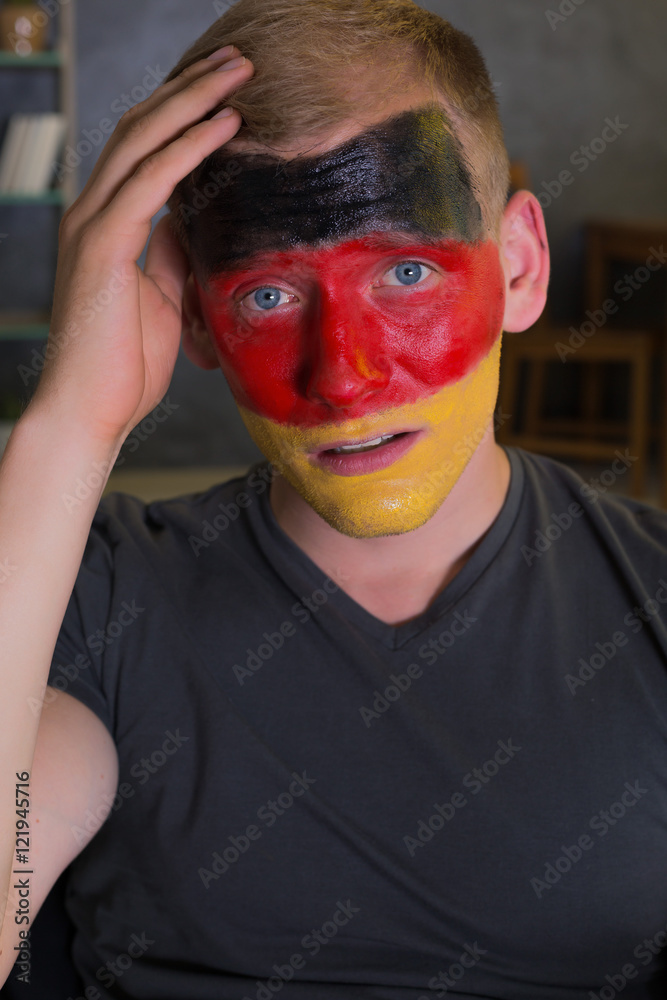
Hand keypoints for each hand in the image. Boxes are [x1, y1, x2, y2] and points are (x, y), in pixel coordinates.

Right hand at [32, 47, 253, 444]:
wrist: (92, 412)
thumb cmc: (126, 366)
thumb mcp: (163, 300)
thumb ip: (169, 257)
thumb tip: (187, 226)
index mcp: (107, 226)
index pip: (144, 150)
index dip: (183, 114)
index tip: (229, 92)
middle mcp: (93, 213)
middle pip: (142, 128)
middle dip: (191, 89)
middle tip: (239, 61)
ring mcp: (92, 225)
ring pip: (143, 139)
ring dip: (194, 100)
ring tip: (239, 73)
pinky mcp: (102, 245)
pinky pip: (149, 180)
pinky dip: (188, 147)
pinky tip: (224, 125)